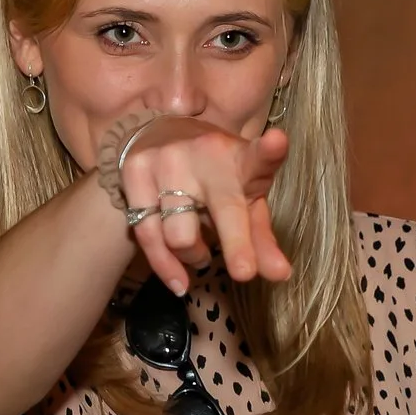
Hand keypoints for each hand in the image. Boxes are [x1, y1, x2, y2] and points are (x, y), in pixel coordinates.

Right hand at [115, 116, 293, 292]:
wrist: (161, 133)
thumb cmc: (217, 177)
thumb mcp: (245, 200)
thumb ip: (261, 238)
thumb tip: (280, 275)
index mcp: (241, 159)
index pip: (258, 157)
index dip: (269, 151)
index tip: (277, 143)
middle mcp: (205, 154)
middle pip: (223, 208)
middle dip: (236, 244)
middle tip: (244, 272)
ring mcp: (167, 161)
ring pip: (180, 234)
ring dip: (194, 255)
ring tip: (201, 254)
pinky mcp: (135, 171)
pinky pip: (147, 234)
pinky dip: (166, 266)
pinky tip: (180, 281)